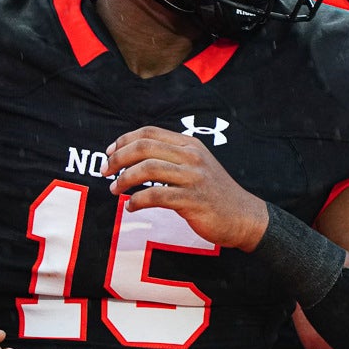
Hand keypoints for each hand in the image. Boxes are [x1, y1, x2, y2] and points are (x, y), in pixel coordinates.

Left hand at [102, 126, 268, 250]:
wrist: (242, 215)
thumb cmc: (214, 192)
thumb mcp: (197, 165)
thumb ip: (172, 157)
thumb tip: (134, 156)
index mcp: (190, 144)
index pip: (149, 132)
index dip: (124, 140)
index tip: (108, 153)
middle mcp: (191, 156)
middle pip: (145, 147)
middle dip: (118, 158)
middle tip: (105, 172)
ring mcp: (193, 177)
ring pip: (148, 169)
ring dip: (124, 179)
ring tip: (115, 190)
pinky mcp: (192, 200)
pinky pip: (156, 196)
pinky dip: (137, 201)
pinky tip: (131, 207)